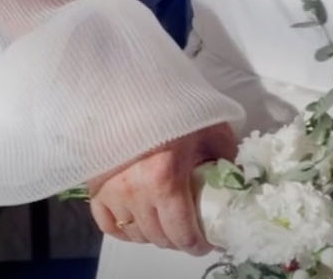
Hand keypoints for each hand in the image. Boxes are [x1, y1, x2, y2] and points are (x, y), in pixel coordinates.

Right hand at [87, 121, 236, 250]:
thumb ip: (226, 158)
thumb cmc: (175, 106)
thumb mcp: (211, 129)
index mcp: (165, 179)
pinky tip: (138, 223)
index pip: (182, 233)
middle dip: (178, 240)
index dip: (198, 245)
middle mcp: (135, 191)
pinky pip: (108, 224)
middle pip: (159, 238)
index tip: (207, 242)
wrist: (136, 87)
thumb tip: (237, 182)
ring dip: (154, 235)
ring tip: (167, 223)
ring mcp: (112, 191)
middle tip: (190, 231)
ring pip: (135, 234)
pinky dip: (124, 230)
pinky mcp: (96, 186)